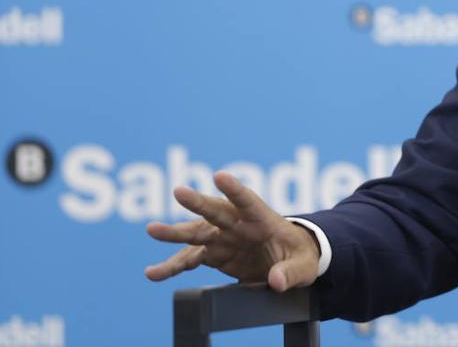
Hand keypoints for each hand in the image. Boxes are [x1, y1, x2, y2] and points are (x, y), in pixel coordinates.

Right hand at [143, 171, 319, 291]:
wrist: (290, 262)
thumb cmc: (301, 256)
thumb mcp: (305, 266)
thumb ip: (291, 272)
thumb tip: (276, 281)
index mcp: (264, 219)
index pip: (249, 201)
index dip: (235, 189)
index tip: (220, 176)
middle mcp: (238, 223)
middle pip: (216, 211)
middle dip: (198, 202)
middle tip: (179, 191)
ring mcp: (223, 237)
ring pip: (195, 233)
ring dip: (174, 233)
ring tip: (152, 230)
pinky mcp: (213, 254)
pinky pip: (188, 259)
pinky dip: (171, 266)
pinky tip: (152, 273)